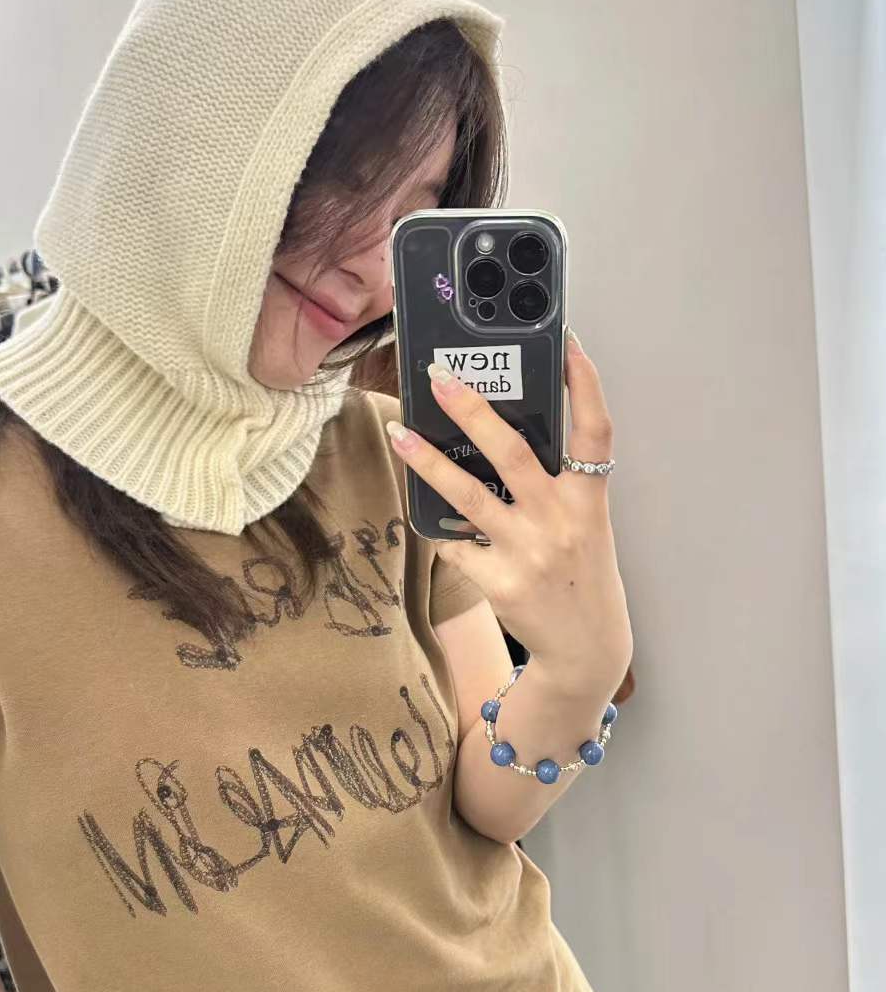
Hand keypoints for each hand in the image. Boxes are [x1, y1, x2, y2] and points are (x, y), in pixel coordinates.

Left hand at [387, 330, 632, 701]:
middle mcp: (560, 521)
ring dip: (427, 461)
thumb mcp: (585, 524)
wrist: (585, 649)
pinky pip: (456, 543)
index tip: (564, 342)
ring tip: (397, 433)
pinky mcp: (500, 581)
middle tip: (438, 377)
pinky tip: (425, 512)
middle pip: (512, 452)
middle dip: (472, 409)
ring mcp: (529, 552)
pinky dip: (441, 527)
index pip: (594, 430)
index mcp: (588, 500)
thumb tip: (501, 436)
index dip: (583, 383)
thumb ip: (556, 485)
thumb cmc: (580, 576)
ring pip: (468, 496)